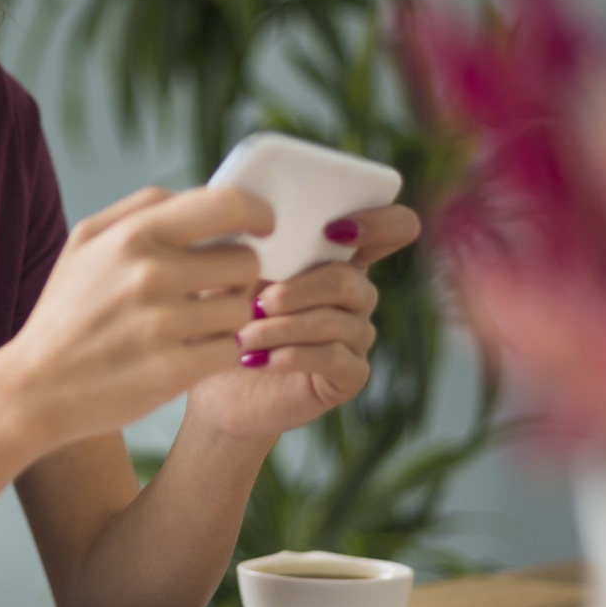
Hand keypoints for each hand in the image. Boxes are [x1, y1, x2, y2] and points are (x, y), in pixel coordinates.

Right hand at [0, 186, 272, 449]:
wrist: (34, 388)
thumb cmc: (65, 313)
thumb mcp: (84, 244)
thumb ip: (140, 210)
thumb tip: (201, 195)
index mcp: (132, 236)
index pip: (225, 204)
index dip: (256, 212)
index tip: (262, 226)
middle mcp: (149, 274)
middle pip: (245, 261)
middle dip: (238, 276)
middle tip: (215, 290)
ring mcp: (163, 325)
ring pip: (242, 309)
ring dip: (227, 319)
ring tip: (194, 327)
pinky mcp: (173, 371)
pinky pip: (231, 350)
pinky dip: (218, 354)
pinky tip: (189, 354)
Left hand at [184, 204, 421, 441]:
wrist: (214, 384)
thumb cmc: (222, 321)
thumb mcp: (228, 276)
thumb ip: (247, 246)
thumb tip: (247, 223)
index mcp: (334, 259)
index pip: (391, 229)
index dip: (381, 222)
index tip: (334, 230)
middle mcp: (356, 295)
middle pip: (350, 281)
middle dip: (297, 291)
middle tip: (257, 305)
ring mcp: (357, 336)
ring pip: (335, 321)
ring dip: (281, 328)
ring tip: (243, 338)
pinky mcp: (350, 375)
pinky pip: (333, 358)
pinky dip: (291, 355)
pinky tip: (258, 360)